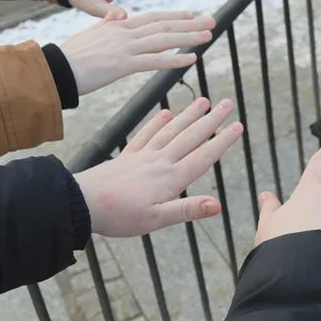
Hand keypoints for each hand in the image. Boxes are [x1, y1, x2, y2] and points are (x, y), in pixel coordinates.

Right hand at [61, 10, 213, 95]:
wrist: (56, 69)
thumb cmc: (70, 55)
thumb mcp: (90, 34)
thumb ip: (106, 23)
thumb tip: (116, 15)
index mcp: (118, 25)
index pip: (153, 17)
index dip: (175, 16)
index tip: (193, 15)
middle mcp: (125, 32)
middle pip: (163, 25)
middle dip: (190, 23)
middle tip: (211, 22)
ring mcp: (125, 48)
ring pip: (163, 40)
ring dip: (188, 38)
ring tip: (208, 36)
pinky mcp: (123, 65)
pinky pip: (154, 61)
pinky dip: (174, 59)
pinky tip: (191, 59)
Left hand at [75, 98, 242, 236]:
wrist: (83, 202)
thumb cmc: (119, 216)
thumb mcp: (156, 220)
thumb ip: (186, 210)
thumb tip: (217, 205)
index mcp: (171, 179)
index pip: (203, 157)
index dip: (222, 141)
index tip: (238, 126)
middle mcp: (160, 162)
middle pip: (191, 137)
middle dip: (212, 121)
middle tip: (228, 103)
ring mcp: (143, 156)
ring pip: (172, 130)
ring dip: (189, 115)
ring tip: (204, 101)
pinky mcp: (128, 156)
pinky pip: (147, 134)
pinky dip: (158, 122)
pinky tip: (166, 113)